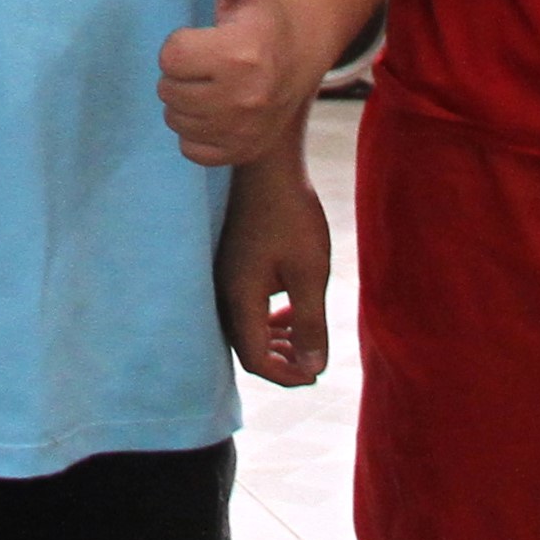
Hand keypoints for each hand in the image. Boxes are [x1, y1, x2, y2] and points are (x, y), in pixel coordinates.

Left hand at [160, 0, 319, 167]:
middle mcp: (243, 98)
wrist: (300, 60)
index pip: (171, 56)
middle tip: (207, 64)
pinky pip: (190, 148)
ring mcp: (243, 131)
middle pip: (168, 90)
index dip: (180, 44)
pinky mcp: (240, 153)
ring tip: (211, 86)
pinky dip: (195, 133)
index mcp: (240, 54)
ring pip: (175, 120)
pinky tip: (215, 112)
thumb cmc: (263, 20)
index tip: (203, 39)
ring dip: (185, 104)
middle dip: (181, 74)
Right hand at [216, 147, 331, 387]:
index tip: (316, 372)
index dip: (287, 376)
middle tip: (313, 359)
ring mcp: (223, 277)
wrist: (267, 164)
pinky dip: (267, 317)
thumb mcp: (309, 272)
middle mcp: (223, 293)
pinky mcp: (229, 263)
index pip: (257, 361)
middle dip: (281, 361)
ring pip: (245, 327)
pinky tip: (289, 306)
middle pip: (247, 348)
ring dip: (274, 339)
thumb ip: (310, 324)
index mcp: (240, 299)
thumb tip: (313, 367)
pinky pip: (244, 306)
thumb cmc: (290, 214)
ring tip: (302, 335)